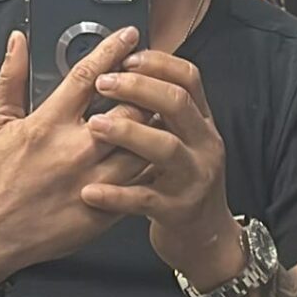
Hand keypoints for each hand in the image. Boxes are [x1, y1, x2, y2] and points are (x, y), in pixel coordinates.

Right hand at [0, 27, 153, 284]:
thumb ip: (10, 78)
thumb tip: (19, 40)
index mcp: (49, 125)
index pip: (88, 77)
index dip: (112, 51)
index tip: (130, 34)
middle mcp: (75, 152)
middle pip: (128, 110)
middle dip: (145, 87)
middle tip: (154, 72)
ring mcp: (93, 183)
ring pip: (142, 146)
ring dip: (154, 124)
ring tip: (162, 107)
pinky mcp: (103, 212)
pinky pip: (139, 182)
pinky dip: (151, 162)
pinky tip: (157, 148)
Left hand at [81, 51, 244, 292]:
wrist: (206, 240)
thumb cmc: (181, 181)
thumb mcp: (182, 140)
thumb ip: (161, 110)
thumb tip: (125, 68)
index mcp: (201, 121)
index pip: (189, 77)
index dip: (157, 62)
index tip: (126, 56)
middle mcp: (203, 144)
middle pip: (177, 103)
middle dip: (138, 88)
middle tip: (102, 83)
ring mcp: (193, 178)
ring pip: (165, 147)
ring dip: (127, 132)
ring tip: (94, 125)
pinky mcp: (177, 211)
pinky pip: (144, 199)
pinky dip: (115, 194)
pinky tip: (89, 189)